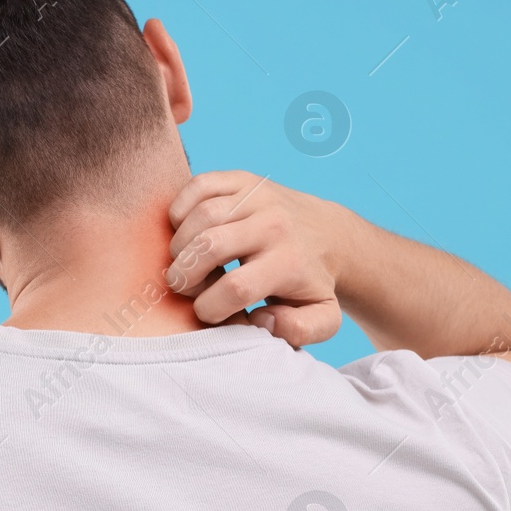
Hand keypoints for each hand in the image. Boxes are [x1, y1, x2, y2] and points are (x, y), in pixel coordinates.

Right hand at [165, 171, 353, 347]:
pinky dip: (181, 211)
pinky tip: (188, 232)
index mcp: (290, 262)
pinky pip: (198, 185)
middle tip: (188, 287)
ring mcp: (258, 196)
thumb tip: (260, 318)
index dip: (210, 308)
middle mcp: (274, 224)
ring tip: (187, 262)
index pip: (235, 288)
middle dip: (185, 276)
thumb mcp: (322, 318)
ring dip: (180, 246)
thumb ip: (298, 331)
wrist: (330, 234)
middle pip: (210, 247)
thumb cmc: (313, 282)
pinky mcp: (243, 179)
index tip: (210, 312)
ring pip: (200, 216)